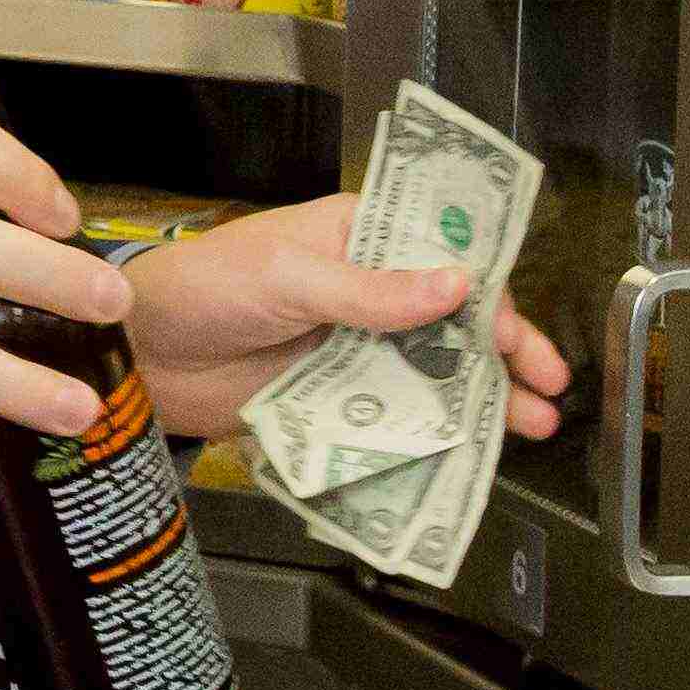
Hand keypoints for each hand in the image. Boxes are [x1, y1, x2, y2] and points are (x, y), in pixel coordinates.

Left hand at [119, 196, 575, 448]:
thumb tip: (458, 286)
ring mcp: (350, 348)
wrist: (140, 352)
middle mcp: (364, 291)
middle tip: (549, 389)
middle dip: (504, 355)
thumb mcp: (290, 277)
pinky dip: (429, 432)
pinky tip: (465, 451)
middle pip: (451, 323)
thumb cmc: (204, 286)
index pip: (444, 258)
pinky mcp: (329, 398)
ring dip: (478, 398)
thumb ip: (373, 291)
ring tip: (530, 427)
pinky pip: (389, 416)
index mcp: (359, 238)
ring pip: (429, 372)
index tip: (526, 334)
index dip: (493, 295)